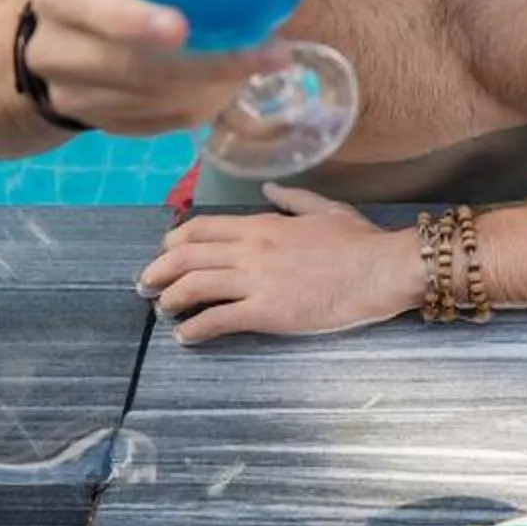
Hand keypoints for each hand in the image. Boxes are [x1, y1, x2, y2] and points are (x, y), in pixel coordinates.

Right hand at [25, 0, 289, 137]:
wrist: (56, 38)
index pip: (91, 7)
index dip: (133, 20)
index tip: (182, 27)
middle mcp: (54, 48)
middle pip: (133, 68)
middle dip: (210, 64)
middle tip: (271, 52)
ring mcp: (73, 94)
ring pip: (156, 101)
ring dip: (218, 86)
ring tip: (267, 59)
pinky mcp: (99, 125)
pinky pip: (162, 123)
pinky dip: (205, 104)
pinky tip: (235, 82)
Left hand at [133, 185, 421, 342]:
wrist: (380, 269)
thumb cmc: (359, 242)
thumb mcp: (325, 209)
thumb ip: (292, 199)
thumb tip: (269, 187)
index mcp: (262, 224)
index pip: (201, 228)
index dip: (174, 242)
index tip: (163, 253)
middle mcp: (250, 250)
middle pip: (186, 257)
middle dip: (158, 272)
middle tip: (146, 285)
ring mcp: (256, 281)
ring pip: (194, 287)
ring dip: (170, 300)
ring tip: (162, 311)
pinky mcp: (266, 312)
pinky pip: (217, 320)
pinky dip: (195, 330)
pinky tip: (186, 338)